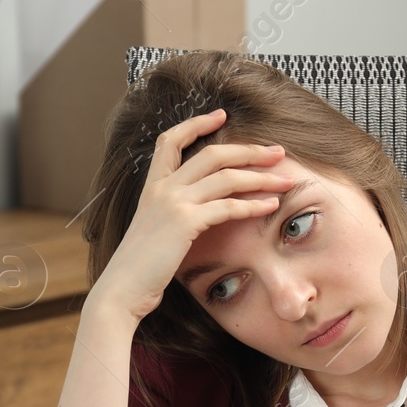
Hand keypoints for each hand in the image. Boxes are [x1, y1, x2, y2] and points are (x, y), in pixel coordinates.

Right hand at [90, 107, 296, 323]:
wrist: (121, 290)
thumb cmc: (139, 270)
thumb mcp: (154, 233)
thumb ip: (173, 216)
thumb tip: (198, 215)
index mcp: (152, 187)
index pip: (170, 141)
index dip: (196, 124)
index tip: (222, 115)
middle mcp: (162, 189)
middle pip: (212, 154)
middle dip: (249, 150)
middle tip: (277, 152)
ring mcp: (172, 203)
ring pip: (226, 177)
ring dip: (261, 177)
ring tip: (285, 179)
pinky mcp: (184, 222)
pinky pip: (228, 206)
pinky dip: (253, 205)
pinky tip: (271, 206)